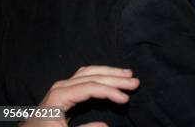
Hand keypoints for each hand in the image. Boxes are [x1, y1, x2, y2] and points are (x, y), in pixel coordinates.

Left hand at [24, 65, 139, 126]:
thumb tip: (106, 125)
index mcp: (59, 96)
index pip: (90, 87)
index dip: (110, 91)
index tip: (126, 99)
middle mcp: (61, 86)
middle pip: (92, 76)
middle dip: (115, 78)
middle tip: (135, 82)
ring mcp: (62, 86)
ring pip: (90, 72)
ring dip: (110, 72)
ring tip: (128, 74)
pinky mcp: (65, 90)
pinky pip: (85, 75)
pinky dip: (101, 74)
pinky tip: (110, 75)